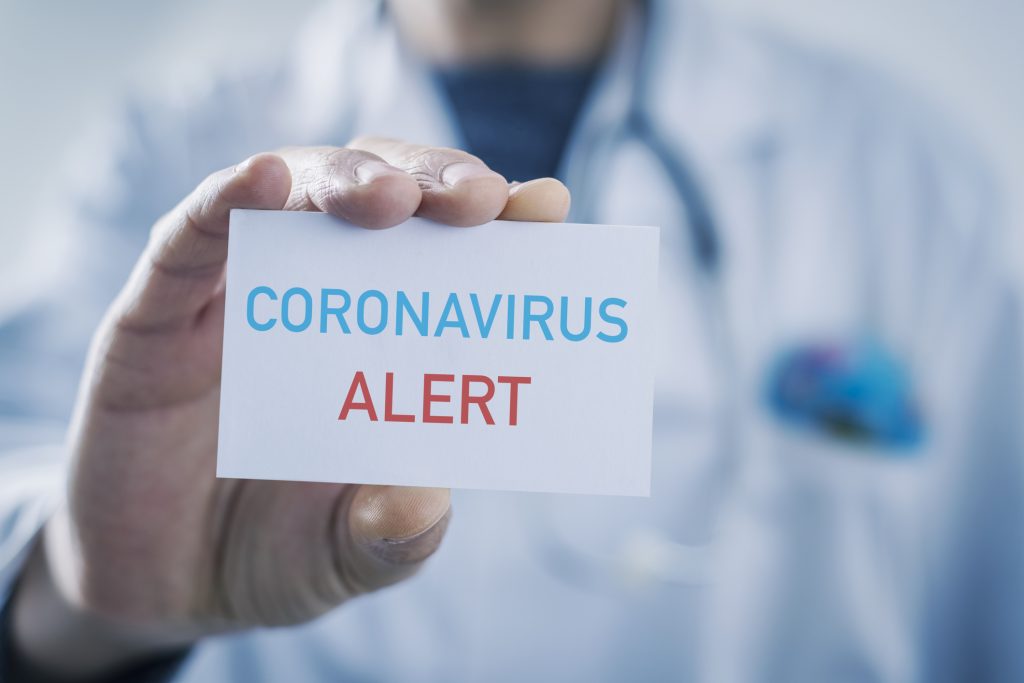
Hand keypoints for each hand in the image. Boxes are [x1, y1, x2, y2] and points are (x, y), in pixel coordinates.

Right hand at [10, 139, 569, 677]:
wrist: (162, 584)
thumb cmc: (277, 551)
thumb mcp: (348, 555)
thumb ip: (392, 536)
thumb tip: (428, 498)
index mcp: (389, 341)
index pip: (452, 256)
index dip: (502, 223)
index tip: (547, 205)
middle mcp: (323, 299)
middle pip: (382, 200)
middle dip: (432, 184)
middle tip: (478, 199)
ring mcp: (240, 294)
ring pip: (295, 192)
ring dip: (348, 179)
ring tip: (390, 198)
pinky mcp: (157, 313)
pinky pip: (187, 240)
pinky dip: (224, 201)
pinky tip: (263, 180)